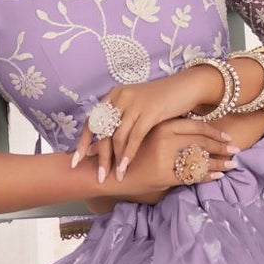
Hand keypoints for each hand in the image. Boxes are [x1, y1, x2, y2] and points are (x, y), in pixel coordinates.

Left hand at [69, 66, 225, 182]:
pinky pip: (134, 137)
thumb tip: (104, 144)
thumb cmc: (162, 100)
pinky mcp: (149, 111)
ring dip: (114, 159)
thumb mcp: (136, 106)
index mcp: (114, 95)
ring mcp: (134, 103)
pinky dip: (129, 154)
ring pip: (117, 136)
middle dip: (100, 156)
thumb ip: (121, 120)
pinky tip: (127, 167)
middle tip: (98, 176)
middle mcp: (120, 97)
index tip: (76, 161)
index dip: (83, 142)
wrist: (186, 87)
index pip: (92, 121)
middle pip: (102, 132)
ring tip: (114, 176)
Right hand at [107, 116, 239, 204]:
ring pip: (200, 159)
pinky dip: (207, 176)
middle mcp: (165, 139)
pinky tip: (218, 176)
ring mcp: (165, 157)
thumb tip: (189, 134)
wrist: (107, 170)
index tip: (227, 137)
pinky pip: (191, 176)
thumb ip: (167, 133)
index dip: (214, 132)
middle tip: (236, 150)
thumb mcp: (147, 136)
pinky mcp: (163, 175)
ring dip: (219, 162)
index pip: (196, 126)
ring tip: (232, 165)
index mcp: (162, 126)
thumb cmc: (127, 153)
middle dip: (221, 147)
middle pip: (202, 142)